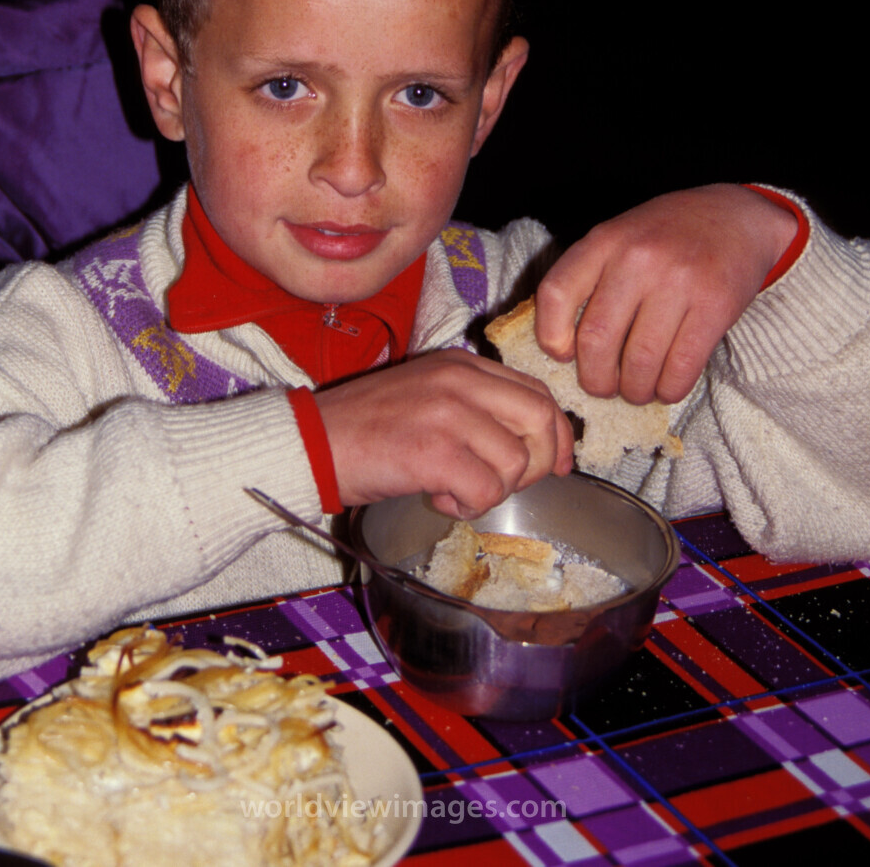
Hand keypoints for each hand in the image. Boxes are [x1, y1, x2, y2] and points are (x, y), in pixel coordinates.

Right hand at [316, 349, 572, 517]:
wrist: (311, 442)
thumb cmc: (366, 427)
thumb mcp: (427, 395)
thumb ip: (474, 405)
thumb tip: (531, 442)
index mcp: (460, 364)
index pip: (536, 391)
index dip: (557, 433)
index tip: (557, 463)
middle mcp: (459, 380)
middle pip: (541, 419)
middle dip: (540, 463)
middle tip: (507, 484)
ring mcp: (448, 414)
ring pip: (517, 462)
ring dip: (494, 490)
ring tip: (454, 488)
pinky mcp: (434, 452)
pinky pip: (487, 491)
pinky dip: (469, 506)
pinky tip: (438, 497)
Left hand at [534, 184, 798, 405]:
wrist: (736, 216)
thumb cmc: (667, 235)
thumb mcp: (620, 236)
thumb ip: (591, 276)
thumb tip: (564, 345)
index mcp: (604, 240)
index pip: (555, 294)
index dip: (550, 335)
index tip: (563, 354)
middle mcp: (637, 258)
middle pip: (596, 340)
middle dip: (596, 380)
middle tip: (604, 386)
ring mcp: (678, 281)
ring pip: (640, 362)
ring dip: (634, 390)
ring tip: (637, 390)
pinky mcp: (715, 306)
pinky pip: (681, 367)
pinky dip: (669, 390)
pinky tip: (667, 387)